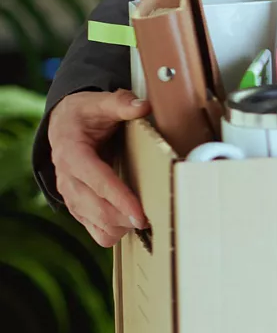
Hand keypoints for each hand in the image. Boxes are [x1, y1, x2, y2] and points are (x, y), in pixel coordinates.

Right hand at [48, 90, 150, 246]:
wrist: (63, 126)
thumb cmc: (84, 115)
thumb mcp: (99, 103)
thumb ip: (120, 103)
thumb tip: (142, 106)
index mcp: (72, 154)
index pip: (97, 182)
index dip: (120, 199)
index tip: (140, 214)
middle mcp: (67, 179)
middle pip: (97, 209)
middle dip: (126, 216)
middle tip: (155, 216)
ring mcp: (71, 196)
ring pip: (97, 224)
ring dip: (122, 226)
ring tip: (146, 217)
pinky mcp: (78, 207)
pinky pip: (96, 231)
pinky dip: (114, 231)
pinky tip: (131, 221)